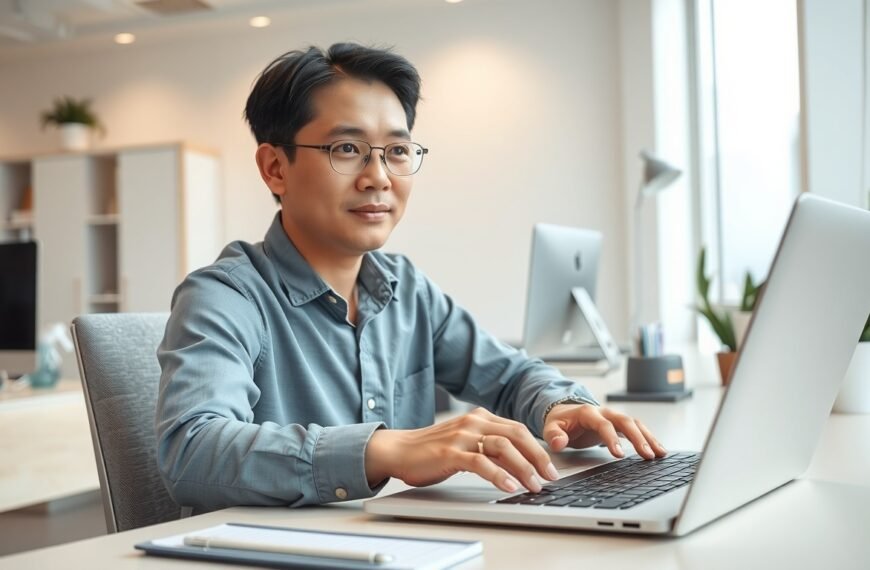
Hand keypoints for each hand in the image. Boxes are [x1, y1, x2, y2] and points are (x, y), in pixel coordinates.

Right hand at [364, 407, 558, 493]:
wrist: (399, 450)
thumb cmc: (432, 449)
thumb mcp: (466, 442)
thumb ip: (488, 446)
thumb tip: (519, 463)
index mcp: (480, 416)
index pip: (518, 429)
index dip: (538, 448)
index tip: (550, 467)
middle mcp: (474, 422)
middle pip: (516, 435)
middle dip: (537, 457)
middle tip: (550, 477)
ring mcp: (462, 436)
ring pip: (502, 447)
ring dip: (523, 467)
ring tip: (533, 485)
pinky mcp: (451, 452)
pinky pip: (481, 462)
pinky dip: (498, 475)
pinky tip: (509, 486)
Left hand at [542, 404, 667, 459]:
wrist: (564, 413)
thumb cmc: (559, 421)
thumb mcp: (551, 426)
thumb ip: (553, 435)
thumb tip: (558, 443)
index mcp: (588, 412)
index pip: (603, 424)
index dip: (611, 439)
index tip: (619, 455)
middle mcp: (604, 412)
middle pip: (625, 421)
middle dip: (638, 438)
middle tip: (648, 455)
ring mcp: (613, 418)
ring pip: (635, 424)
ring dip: (648, 437)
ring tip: (660, 454)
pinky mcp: (619, 425)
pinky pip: (637, 429)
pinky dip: (648, 438)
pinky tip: (658, 451)